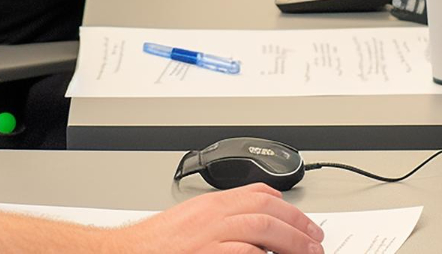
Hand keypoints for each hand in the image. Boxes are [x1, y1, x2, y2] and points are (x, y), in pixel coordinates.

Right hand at [110, 184, 323, 253]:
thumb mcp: (190, 217)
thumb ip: (220, 214)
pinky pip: (245, 252)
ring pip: (262, 228)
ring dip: (292, 241)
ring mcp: (211, 237)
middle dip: (298, 225)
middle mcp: (213, 216)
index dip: (289, 207)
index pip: (258, 194)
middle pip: (267, 210)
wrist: (126, 253)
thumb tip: (253, 217)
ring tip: (308, 253)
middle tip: (316, 241)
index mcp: (210, 204)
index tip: (304, 220)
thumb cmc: (155, 244)